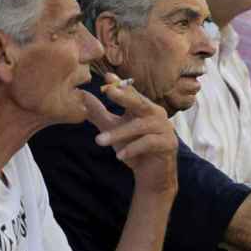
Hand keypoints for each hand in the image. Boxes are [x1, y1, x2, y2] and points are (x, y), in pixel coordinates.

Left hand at [82, 73, 178, 194]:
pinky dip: (133, 149)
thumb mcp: (113, 129)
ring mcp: (164, 128)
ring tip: (99, 141)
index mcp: (143, 107)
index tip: (107, 77)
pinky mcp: (168, 143)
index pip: (131, 92)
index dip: (120, 85)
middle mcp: (156, 113)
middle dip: (124, 96)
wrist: (151, 173)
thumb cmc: (133, 148)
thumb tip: (82, 96)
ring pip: (140, 126)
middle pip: (140, 102)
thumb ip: (99, 114)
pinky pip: (149, 143)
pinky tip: (120, 156)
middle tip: (108, 91)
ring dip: (119, 133)